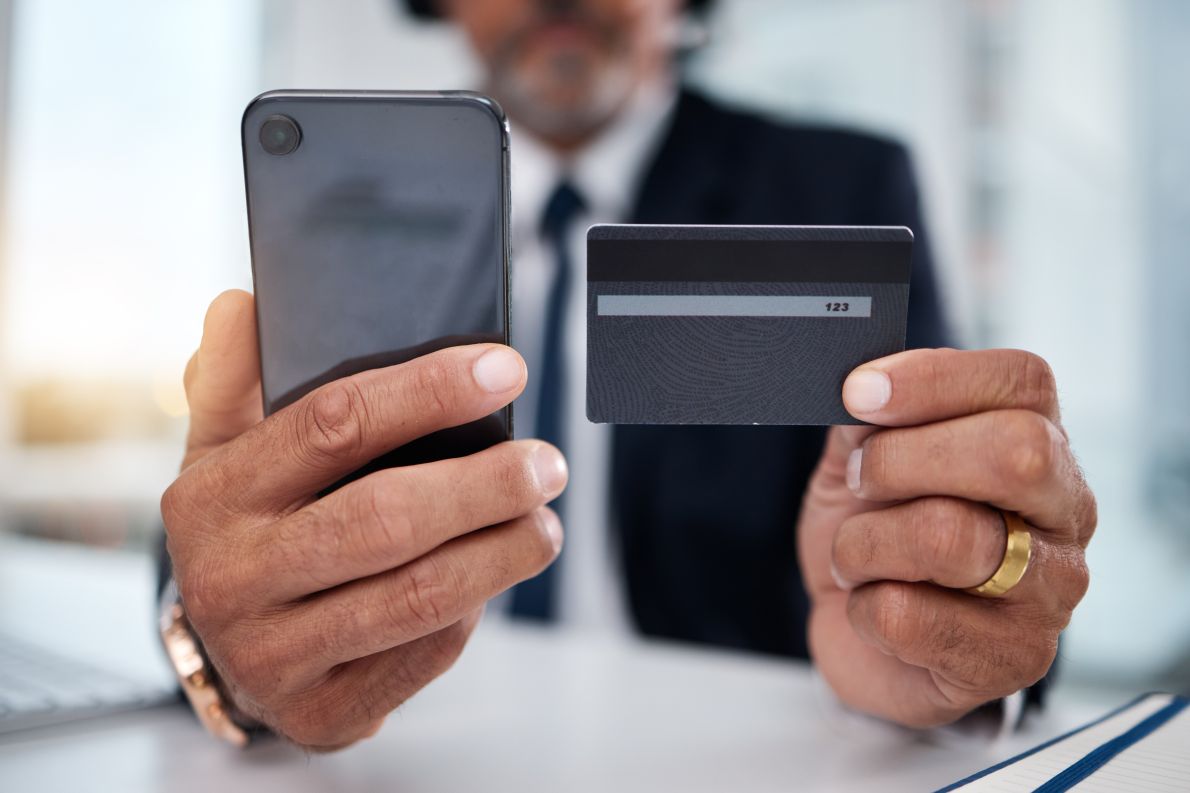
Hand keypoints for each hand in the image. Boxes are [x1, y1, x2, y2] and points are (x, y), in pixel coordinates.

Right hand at [162, 290, 566, 749]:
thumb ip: (233, 378)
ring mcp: (274, 654)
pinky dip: (473, 609)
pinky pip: (423, 651)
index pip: (332, 424)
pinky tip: (494, 574)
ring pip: (417, 594)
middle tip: (546, 462)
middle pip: (385, 518)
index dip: (429, 391)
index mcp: (213, 495)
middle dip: (484, 485)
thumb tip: (241, 303)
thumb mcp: (224, 451)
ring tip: (546, 521)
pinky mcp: (323, 711)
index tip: (504, 368)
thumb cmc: (251, 528)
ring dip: (502, 552)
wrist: (233, 653)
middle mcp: (233, 578)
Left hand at [797, 348, 1095, 727]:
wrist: (859, 628)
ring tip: (856, 555)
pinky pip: (910, 617)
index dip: (933, 379)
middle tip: (859, 481)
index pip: (1022, 382)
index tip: (858, 394)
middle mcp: (1064, 511)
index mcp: (1039, 441)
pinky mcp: (1015, 660)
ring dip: (866, 542)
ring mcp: (1051, 591)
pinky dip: (863, 607)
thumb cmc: (873, 528)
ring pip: (950, 538)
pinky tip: (873, 607)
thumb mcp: (859, 457)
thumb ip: (868, 416)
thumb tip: (862, 386)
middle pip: (1015, 453)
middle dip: (901, 460)